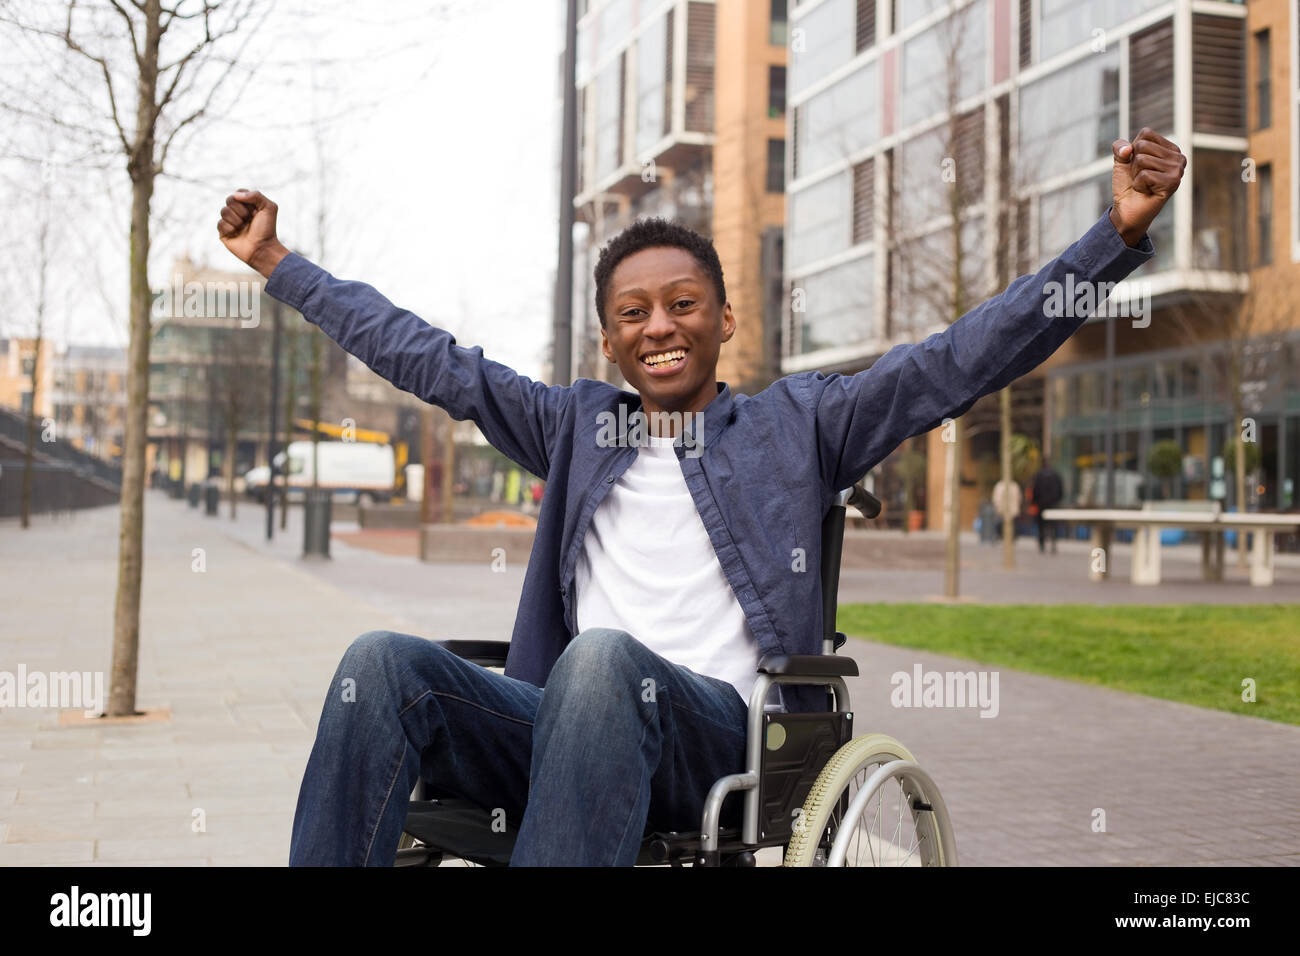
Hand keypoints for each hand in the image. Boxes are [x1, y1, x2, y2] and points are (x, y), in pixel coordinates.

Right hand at [218, 189, 289, 277]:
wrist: (263, 249)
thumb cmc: (267, 229)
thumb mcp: (269, 208)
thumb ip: (256, 195)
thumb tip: (236, 195)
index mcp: (248, 205)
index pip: (238, 192)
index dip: (245, 199)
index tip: (254, 210)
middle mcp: (238, 212)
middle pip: (229, 199)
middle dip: (241, 210)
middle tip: (249, 219)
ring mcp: (230, 222)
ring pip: (223, 211)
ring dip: (236, 220)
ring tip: (243, 227)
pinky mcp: (224, 232)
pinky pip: (220, 223)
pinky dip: (230, 228)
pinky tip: (237, 234)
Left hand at [1109, 129, 1185, 246]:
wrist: (1127, 209)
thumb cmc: (1128, 184)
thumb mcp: (1121, 161)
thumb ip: (1120, 147)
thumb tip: (1127, 149)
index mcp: (1170, 148)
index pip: (1146, 133)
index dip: (1133, 150)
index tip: (1138, 165)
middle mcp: (1178, 156)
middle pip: (1142, 146)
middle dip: (1133, 163)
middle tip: (1140, 177)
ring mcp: (1178, 170)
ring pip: (1142, 159)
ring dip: (1136, 174)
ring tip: (1144, 184)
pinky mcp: (1173, 182)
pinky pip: (1144, 174)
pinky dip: (1138, 184)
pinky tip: (1146, 191)